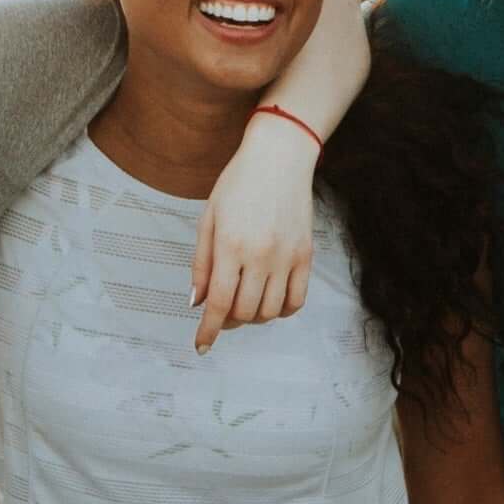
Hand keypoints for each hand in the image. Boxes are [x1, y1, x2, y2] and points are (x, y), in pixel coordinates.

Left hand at [189, 112, 319, 349]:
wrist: (279, 158)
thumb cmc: (238, 184)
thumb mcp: (208, 219)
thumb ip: (201, 264)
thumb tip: (197, 302)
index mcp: (230, 246)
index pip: (218, 303)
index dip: (208, 330)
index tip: (201, 345)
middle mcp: (260, 256)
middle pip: (244, 312)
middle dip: (228, 322)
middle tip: (220, 314)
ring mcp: (286, 257)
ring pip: (270, 311)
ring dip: (253, 317)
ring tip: (243, 304)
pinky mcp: (306, 255)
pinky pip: (297, 300)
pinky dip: (281, 310)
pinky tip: (269, 301)